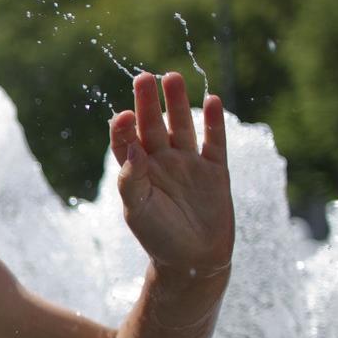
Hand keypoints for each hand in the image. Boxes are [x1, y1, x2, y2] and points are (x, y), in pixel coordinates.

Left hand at [109, 72, 232, 275]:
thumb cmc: (159, 237)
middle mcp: (162, 162)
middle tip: (144, 77)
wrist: (194, 261)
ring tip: (172, 77)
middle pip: (153, 126)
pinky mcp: (215, 171)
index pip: (126, 141)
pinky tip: (211, 100)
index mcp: (138, 172)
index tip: (122, 115)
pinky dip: (213, 122)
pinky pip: (215, 142)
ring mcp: (189, 164)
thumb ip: (131, 178)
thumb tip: (131, 146)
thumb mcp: (137, 210)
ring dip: (177, 104)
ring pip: (182, 126)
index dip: (123, 127)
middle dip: (148, 103)